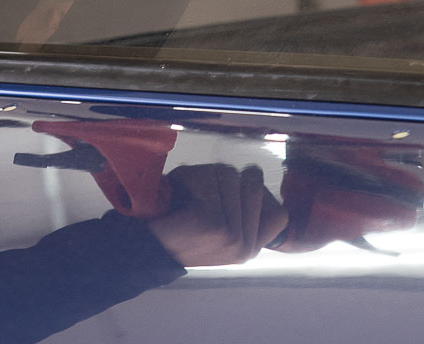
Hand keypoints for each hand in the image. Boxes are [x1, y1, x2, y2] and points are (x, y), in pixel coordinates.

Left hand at [145, 163, 287, 266]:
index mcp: (251, 249)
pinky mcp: (214, 224)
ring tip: (186, 196)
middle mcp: (246, 246)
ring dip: (204, 176)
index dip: (255, 195)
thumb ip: (243, 208)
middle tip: (199, 196)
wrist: (145, 248)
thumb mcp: (220, 226)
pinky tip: (178, 195)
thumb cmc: (179, 227)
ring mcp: (233, 236)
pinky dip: (190, 178)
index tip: (226, 198)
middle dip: (223, 179)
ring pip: (230, 176)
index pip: (278, 213)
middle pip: (253, 183)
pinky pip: (208, 179)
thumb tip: (255, 173)